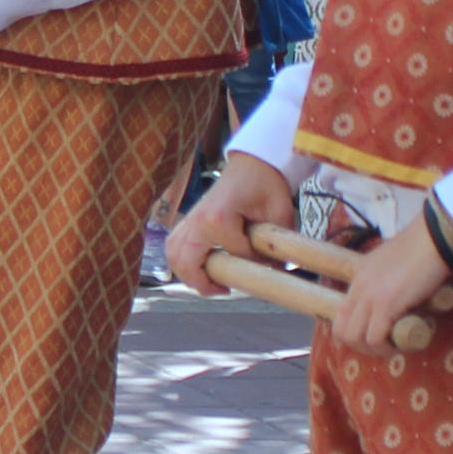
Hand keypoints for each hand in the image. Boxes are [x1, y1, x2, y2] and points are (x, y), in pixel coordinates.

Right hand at [165, 153, 297, 294]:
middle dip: (202, 282)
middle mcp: (198, 220)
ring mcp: (190, 218)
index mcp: (218, 218)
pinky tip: (199, 267)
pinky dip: (180, 259)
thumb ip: (276, 243)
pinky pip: (174, 244)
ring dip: (186, 273)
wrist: (254, 163)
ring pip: (173, 255)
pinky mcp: (189, 219)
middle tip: (223, 289)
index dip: (252, 264)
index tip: (267, 263)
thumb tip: (276, 271)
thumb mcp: (279, 212)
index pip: (232, 256)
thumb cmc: (265, 183)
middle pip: (185, 263)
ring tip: (208, 282)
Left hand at [328, 217, 452, 358]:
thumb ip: (386, 278)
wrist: (433, 240)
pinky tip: (401, 344)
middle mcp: (358, 288)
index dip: (354, 331)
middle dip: (360, 345)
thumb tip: (396, 294)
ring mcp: (370, 296)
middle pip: (341, 330)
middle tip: (383, 346)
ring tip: (392, 346)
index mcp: (358, 277)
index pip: (340, 314)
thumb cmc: (421, 249)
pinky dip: (386, 347)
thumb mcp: (392, 263)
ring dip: (372, 349)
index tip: (373, 336)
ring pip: (354, 338)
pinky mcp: (386, 305)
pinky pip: (375, 338)